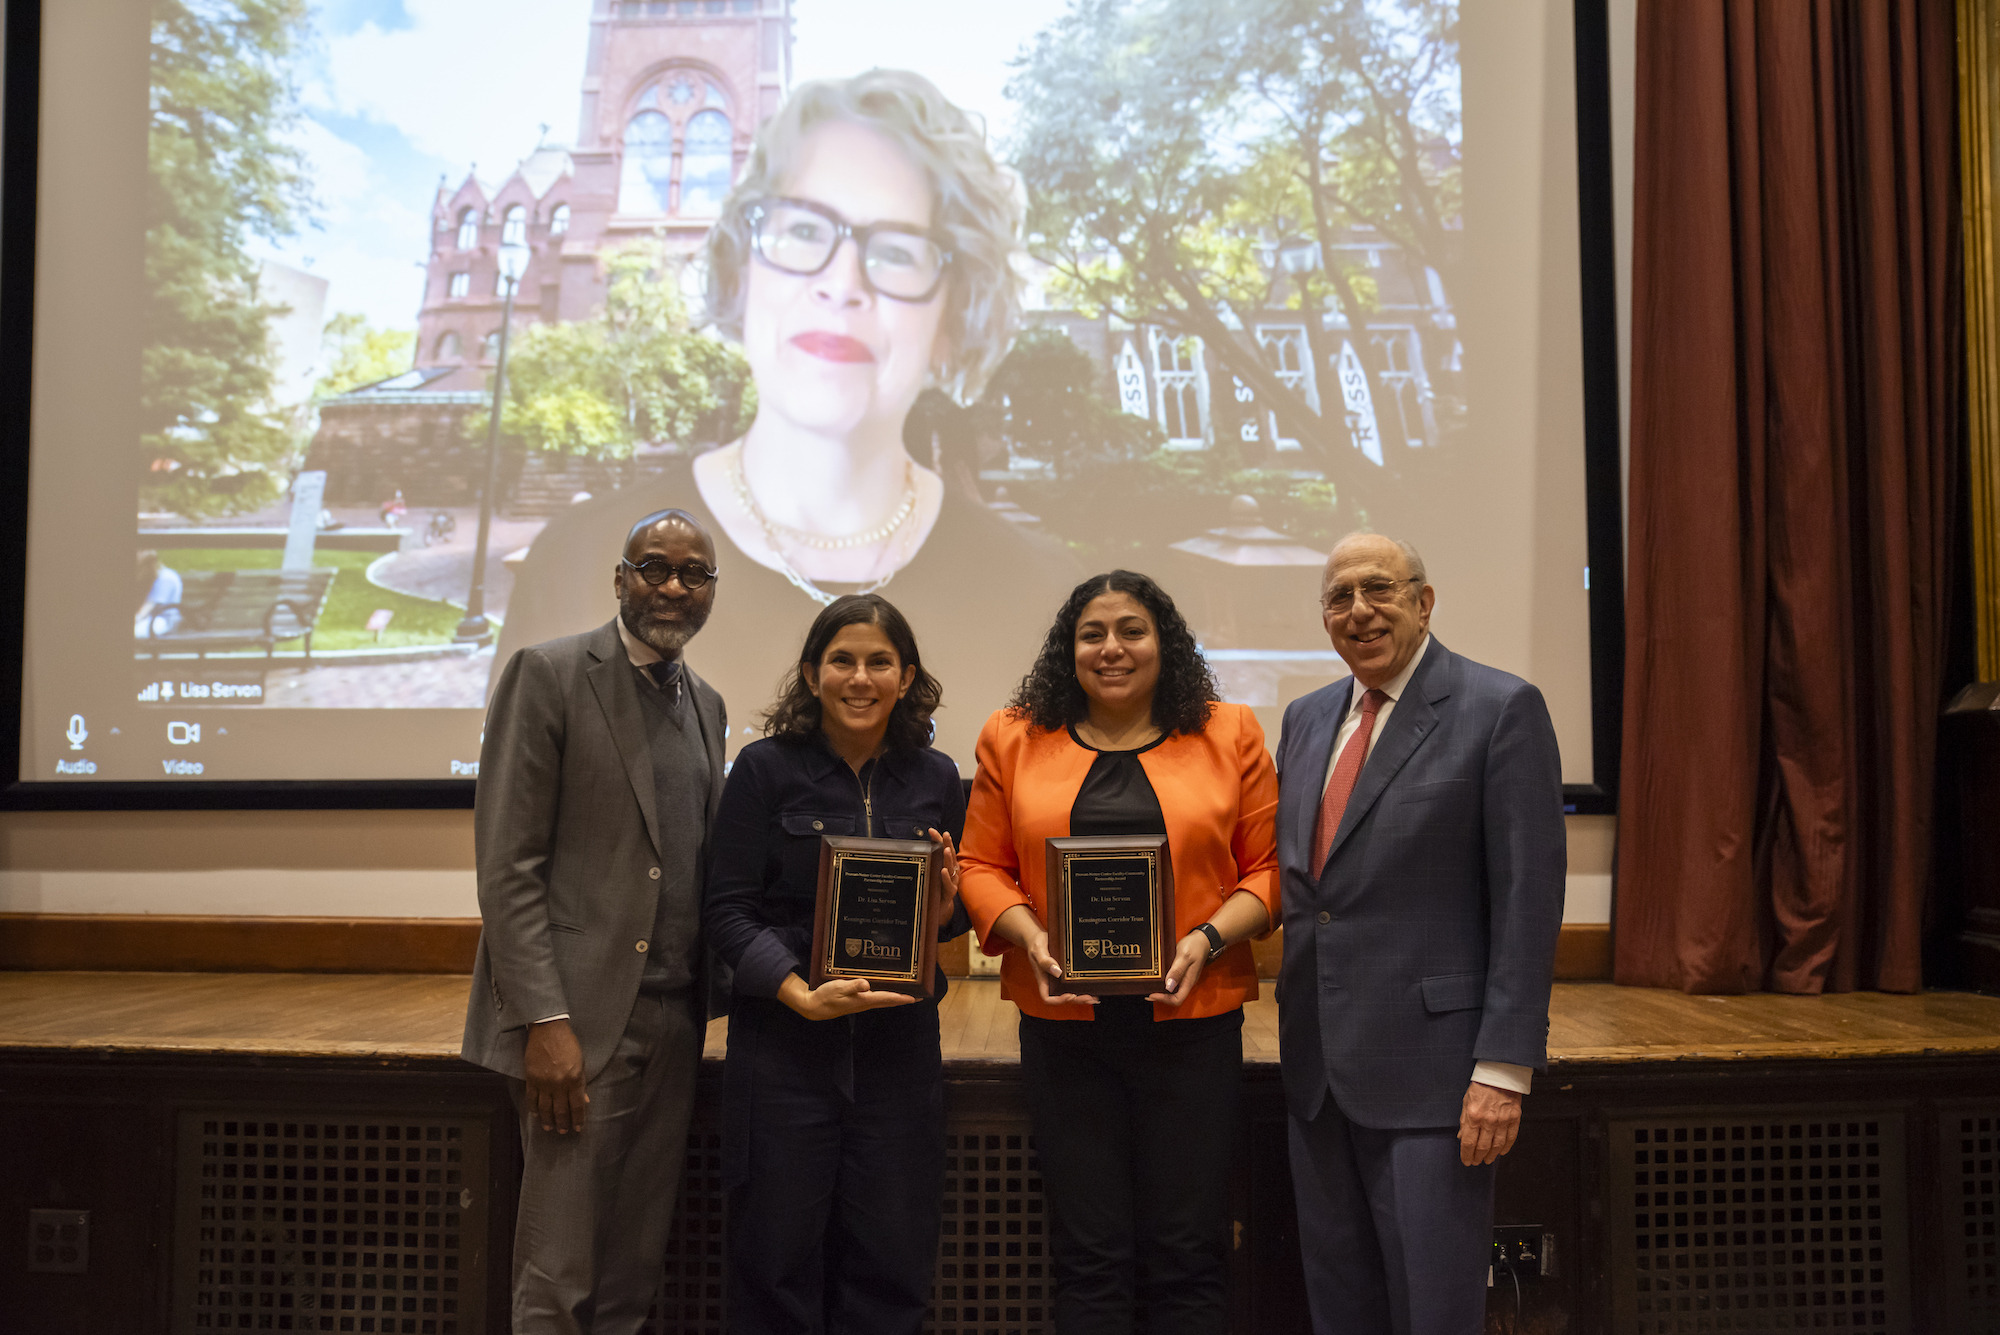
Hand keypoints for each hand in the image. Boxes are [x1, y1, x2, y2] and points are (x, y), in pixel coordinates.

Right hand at [524, 1018, 588, 1134]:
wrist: (548, 1030)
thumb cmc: (568, 1044)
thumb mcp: (581, 1063)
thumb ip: (581, 1083)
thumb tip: (584, 1101)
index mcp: (574, 1079)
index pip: (577, 1105)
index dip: (578, 1118)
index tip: (578, 1128)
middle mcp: (559, 1084)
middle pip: (561, 1109)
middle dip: (563, 1122)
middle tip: (563, 1132)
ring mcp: (543, 1082)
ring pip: (545, 1108)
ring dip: (548, 1120)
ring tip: (550, 1128)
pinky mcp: (531, 1079)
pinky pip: (532, 1098)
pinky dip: (533, 1108)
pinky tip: (536, 1114)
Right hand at [778, 973, 916, 1019]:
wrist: (814, 1007)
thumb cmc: (826, 996)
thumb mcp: (838, 988)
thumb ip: (853, 986)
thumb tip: (867, 984)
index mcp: (864, 999)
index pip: (887, 998)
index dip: (902, 997)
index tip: (916, 997)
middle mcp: (865, 1003)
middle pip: (889, 1000)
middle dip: (903, 998)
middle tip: (919, 995)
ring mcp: (861, 1003)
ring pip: (883, 1000)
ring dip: (895, 996)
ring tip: (906, 991)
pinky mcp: (857, 1001)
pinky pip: (875, 998)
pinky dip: (884, 994)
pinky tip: (885, 989)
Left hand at [927, 827, 960, 922]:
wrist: (940, 909)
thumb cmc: (937, 889)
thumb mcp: (933, 873)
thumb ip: (930, 861)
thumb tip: (920, 847)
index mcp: (949, 866)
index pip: (945, 849)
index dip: (940, 840)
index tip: (931, 830)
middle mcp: (952, 872)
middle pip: (951, 856)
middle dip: (948, 844)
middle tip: (945, 834)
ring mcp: (953, 882)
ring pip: (951, 869)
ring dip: (948, 859)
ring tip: (946, 850)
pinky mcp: (950, 893)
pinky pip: (949, 885)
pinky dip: (946, 878)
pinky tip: (943, 871)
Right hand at [990, 905, 1094, 1006]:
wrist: (1039, 938)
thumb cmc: (1036, 944)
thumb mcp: (1039, 950)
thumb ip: (1045, 961)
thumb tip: (1058, 972)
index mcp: (1043, 980)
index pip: (1047, 998)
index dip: (1059, 1000)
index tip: (1070, 995)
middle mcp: (1051, 982)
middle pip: (1063, 998)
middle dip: (1076, 1000)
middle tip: (1089, 998)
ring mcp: (1059, 979)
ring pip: (1070, 993)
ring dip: (1082, 997)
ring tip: (1094, 998)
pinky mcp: (1066, 973)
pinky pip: (1074, 984)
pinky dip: (1083, 988)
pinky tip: (1093, 988)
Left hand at [1147, 931, 1210, 1005]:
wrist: (1202, 940)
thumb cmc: (1195, 946)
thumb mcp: (1184, 956)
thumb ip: (1177, 971)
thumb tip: (1168, 986)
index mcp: (1189, 981)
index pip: (1177, 999)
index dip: (1164, 999)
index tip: (1152, 994)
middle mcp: (1186, 982)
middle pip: (1174, 998)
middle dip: (1160, 997)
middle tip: (1147, 991)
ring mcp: (1184, 978)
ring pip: (1172, 991)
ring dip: (1161, 991)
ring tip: (1149, 987)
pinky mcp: (1181, 973)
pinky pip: (1172, 983)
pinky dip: (1163, 983)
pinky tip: (1156, 979)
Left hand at [1459, 1080, 1522, 1165]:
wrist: (1500, 1075)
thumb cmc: (1480, 1087)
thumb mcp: (1466, 1101)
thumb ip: (1464, 1121)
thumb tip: (1461, 1137)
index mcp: (1473, 1115)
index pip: (1468, 1142)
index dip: (1466, 1154)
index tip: (1466, 1161)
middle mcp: (1488, 1120)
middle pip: (1482, 1147)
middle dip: (1478, 1157)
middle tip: (1476, 1162)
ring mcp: (1502, 1120)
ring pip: (1496, 1145)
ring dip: (1491, 1155)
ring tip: (1487, 1160)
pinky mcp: (1514, 1118)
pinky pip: (1510, 1138)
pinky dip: (1506, 1148)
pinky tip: (1501, 1152)